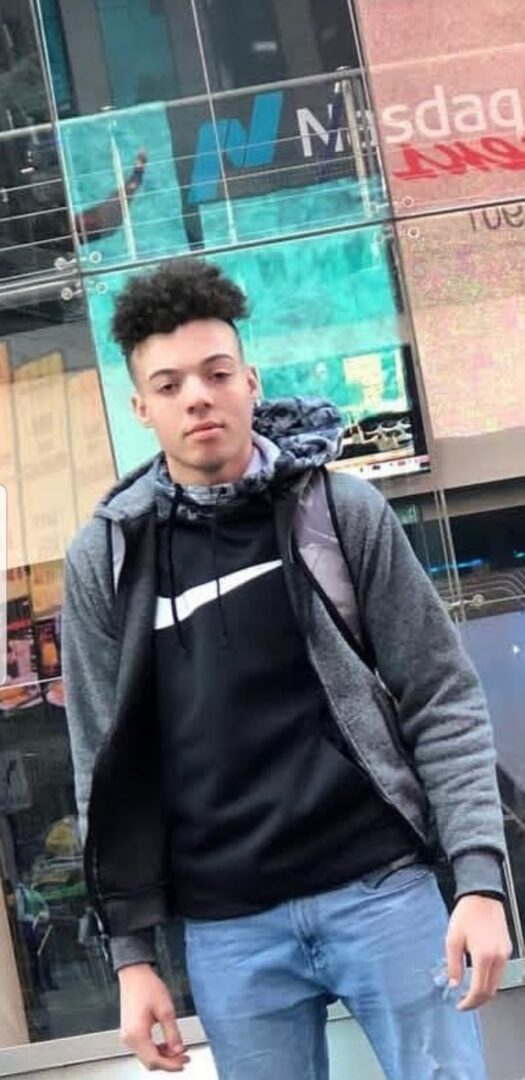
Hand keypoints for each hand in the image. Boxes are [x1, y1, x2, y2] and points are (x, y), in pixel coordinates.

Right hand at [119, 963, 189, 1070]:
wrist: (134, 973)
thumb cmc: (147, 986)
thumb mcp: (166, 1009)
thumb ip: (173, 1033)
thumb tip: (179, 1050)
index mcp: (137, 1034)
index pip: (155, 1060)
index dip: (171, 1065)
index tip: (184, 1062)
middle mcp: (129, 1038)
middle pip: (150, 1061)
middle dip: (168, 1062)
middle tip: (185, 1057)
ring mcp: (128, 1036)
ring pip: (147, 1056)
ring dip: (163, 1056)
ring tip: (179, 1050)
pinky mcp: (130, 1031)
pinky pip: (144, 1047)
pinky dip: (156, 1049)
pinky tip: (167, 1044)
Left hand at [446, 895, 511, 1010]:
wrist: (482, 896)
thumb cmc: (467, 914)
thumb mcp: (452, 939)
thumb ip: (453, 965)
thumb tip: (453, 984)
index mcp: (483, 956)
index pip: (479, 990)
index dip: (469, 1002)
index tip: (460, 1005)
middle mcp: (498, 958)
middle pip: (490, 991)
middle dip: (477, 1001)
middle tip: (464, 1002)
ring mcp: (505, 954)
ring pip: (497, 983)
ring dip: (483, 991)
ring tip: (469, 991)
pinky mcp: (507, 949)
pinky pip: (499, 972)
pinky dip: (489, 980)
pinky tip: (478, 977)